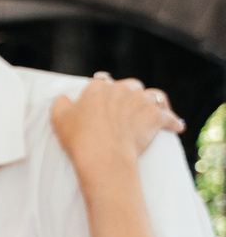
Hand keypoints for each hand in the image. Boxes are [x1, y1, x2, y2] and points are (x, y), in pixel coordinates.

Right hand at [51, 73, 180, 164]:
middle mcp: (122, 89)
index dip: (102, 88)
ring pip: (153, 96)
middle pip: (130, 86)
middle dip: (129, 94)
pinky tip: (177, 126)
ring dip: (154, 102)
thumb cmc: (78, 137)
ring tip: (154, 110)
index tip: (103, 96)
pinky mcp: (156, 117)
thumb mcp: (58, 118)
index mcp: (98, 88)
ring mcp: (141, 102)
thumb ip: (60, 103)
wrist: (103, 155)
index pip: (102, 81)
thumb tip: (64, 97)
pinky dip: (173, 122)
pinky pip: (170, 117)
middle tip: (127, 107)